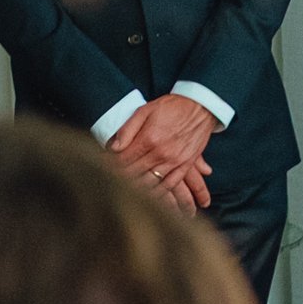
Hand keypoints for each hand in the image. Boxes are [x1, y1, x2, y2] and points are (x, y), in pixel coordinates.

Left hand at [109, 93, 214, 209]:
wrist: (200, 107)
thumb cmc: (170, 107)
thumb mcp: (144, 111)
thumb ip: (128, 130)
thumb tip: (113, 148)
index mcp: (148, 139)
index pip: (124, 160)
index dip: (111, 165)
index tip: (103, 169)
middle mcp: (161, 153)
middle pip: (135, 173)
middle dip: (121, 178)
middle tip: (110, 182)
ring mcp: (174, 161)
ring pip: (151, 182)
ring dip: (137, 188)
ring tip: (125, 191)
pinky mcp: (185, 165)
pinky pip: (170, 184)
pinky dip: (158, 192)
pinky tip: (149, 197)